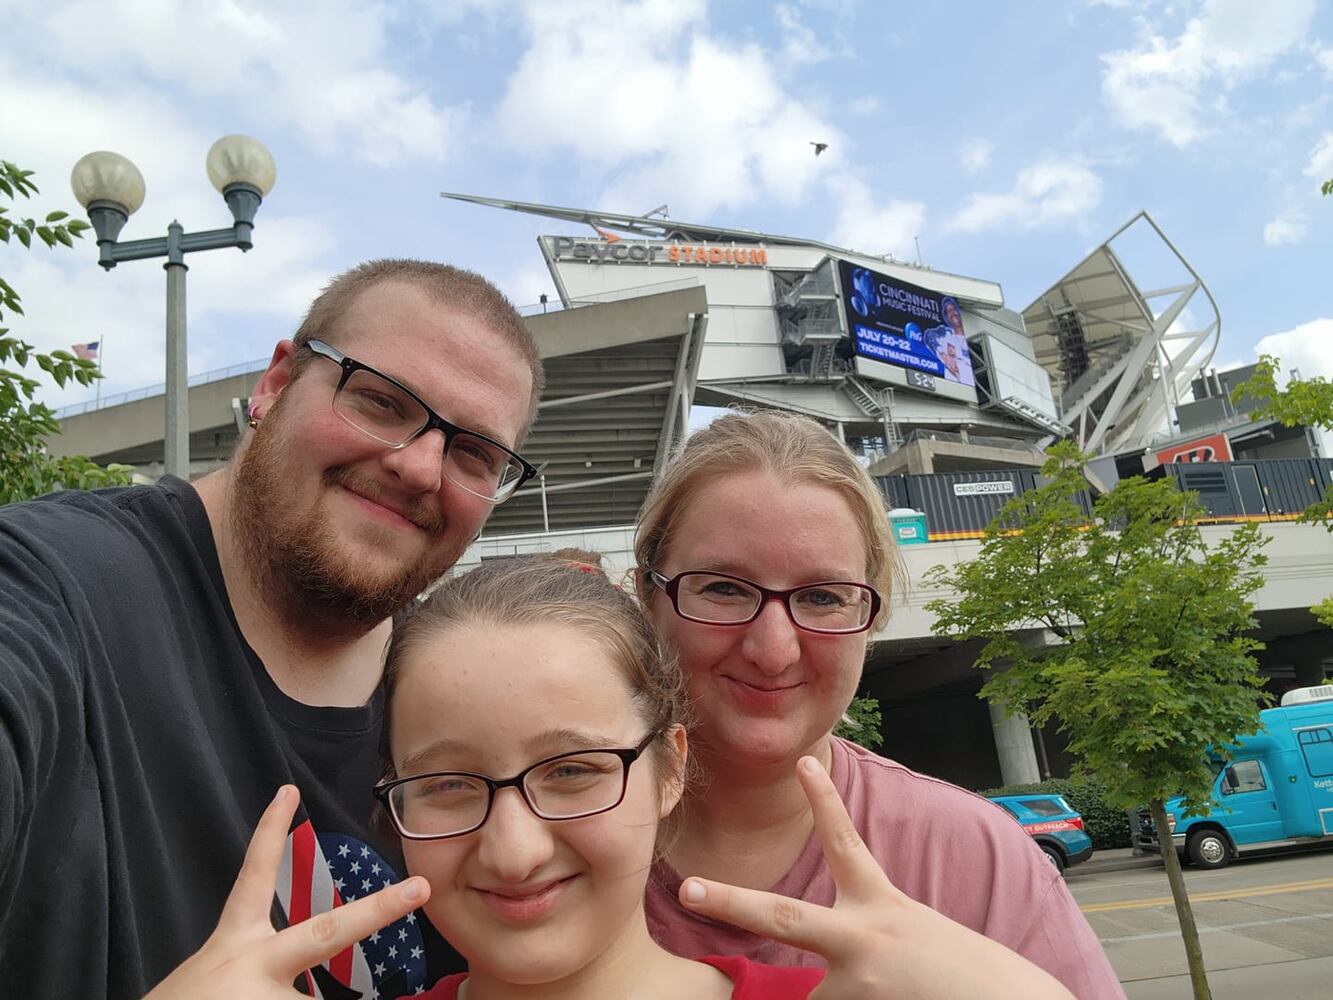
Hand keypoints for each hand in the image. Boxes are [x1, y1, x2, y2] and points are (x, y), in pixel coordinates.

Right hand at [144, 786, 429, 998]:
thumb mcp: (213, 980)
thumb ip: (256, 966)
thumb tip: (294, 983)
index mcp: (232, 946)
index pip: (252, 877)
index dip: (269, 832)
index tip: (288, 792)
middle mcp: (254, 963)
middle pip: (327, 931)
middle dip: (379, 910)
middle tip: (420, 889)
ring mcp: (266, 996)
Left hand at [678, 757, 1073, 999]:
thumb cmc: (959, 974)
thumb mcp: (911, 935)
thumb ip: (865, 933)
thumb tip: (823, 969)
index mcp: (880, 906)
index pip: (846, 843)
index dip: (824, 801)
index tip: (803, 762)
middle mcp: (862, 936)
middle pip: (781, 915)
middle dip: (731, 903)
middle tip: (689, 890)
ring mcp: (858, 979)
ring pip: (814, 996)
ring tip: (886, 993)